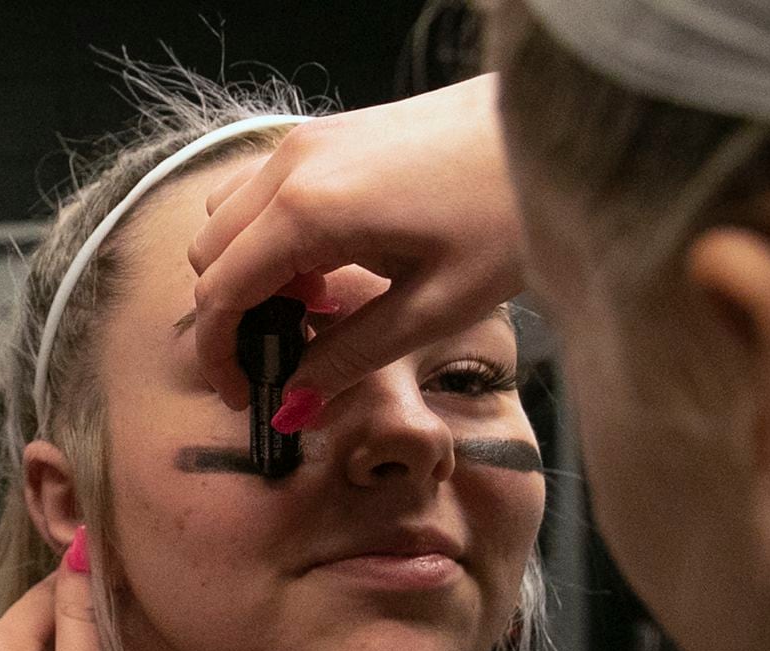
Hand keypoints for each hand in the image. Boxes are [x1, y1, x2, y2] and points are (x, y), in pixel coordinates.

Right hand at [188, 76, 523, 415]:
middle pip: (210, 252)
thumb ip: (351, 357)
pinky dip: (272, 236)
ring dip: (249, 270)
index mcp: (309, 210)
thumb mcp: (436, 306)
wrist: (559, 127)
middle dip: (231, 314)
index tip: (248, 395)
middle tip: (283, 358)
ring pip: (228, 216)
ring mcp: (310, 139)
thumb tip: (293, 404)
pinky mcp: (333, 132)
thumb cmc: (512, 210)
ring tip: (312, 309)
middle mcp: (293, 164)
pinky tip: (330, 264)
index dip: (222, 354)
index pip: (220, 290)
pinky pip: (266, 189)